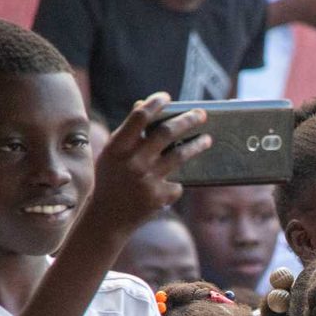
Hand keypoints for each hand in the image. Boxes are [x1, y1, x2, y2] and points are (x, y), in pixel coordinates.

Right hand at [88, 92, 209, 236]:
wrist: (108, 218)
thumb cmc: (110, 180)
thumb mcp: (111, 154)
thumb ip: (127, 132)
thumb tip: (144, 104)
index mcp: (117, 147)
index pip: (139, 117)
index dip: (155, 103)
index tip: (167, 97)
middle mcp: (133, 162)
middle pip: (166, 132)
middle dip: (188, 120)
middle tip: (202, 114)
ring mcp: (148, 180)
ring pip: (181, 155)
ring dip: (198, 145)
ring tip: (208, 139)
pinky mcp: (160, 197)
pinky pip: (178, 181)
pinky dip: (178, 179)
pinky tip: (178, 179)